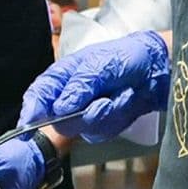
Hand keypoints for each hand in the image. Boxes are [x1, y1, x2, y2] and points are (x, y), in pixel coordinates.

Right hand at [20, 30, 169, 142]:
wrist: (156, 68)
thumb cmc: (126, 56)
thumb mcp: (101, 64)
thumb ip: (80, 85)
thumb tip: (60, 107)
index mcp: (62, 76)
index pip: (38, 95)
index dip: (32, 110)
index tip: (32, 122)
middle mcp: (69, 97)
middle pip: (57, 121)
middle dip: (81, 115)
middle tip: (103, 103)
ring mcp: (84, 113)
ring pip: (81, 128)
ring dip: (105, 114)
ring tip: (121, 94)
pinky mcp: (101, 125)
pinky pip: (100, 132)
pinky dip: (117, 117)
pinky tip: (126, 100)